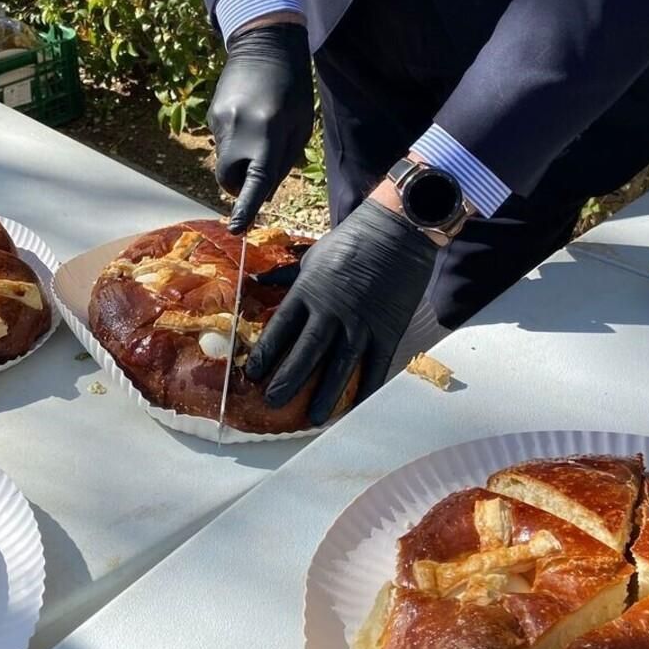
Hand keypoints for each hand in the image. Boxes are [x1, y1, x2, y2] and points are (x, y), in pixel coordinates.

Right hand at [208, 22, 312, 232]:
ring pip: (224, 161)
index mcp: (268, 134)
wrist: (265, 42)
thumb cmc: (294, 87)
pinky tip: (248, 115)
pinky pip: (222, 140)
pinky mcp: (212, 114)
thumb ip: (282, 162)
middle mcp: (240, 130)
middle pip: (228, 180)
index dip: (246, 208)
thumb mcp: (300, 126)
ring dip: (239, 160)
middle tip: (254, 174)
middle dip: (238, 186)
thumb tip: (261, 193)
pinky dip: (235, 139)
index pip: (255, 182)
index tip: (237, 229)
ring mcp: (221, 121)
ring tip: (257, 132)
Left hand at [246, 199, 439, 424]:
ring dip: (325, 395)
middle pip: (306, 353)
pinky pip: (375, 366)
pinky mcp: (388, 330)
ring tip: (312, 418)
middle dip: (287, 380)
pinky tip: (356, 407)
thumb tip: (256, 282)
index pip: (280, 329)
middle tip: (272, 402)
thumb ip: (287, 277)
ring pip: (340, 367)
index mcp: (308, 291)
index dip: (265, 354)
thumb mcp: (312, 257)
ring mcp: (361, 323)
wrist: (397, 230)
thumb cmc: (352, 240)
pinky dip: (366, 389)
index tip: (251, 374)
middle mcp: (331, 311)